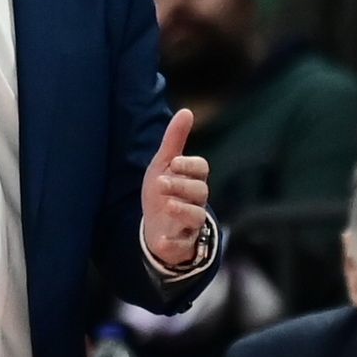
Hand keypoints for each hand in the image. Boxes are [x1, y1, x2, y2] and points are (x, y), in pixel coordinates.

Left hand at [142, 109, 209, 268]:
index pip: (201, 169)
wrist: (155, 225)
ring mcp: (190, 223)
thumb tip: (186, 110)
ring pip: (196, 217)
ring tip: (167, 205)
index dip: (189, 165)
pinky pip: (180, 245)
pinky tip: (162, 240)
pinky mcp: (181, 243)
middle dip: (181, 185)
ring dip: (182, 210)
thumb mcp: (164, 164)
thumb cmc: (163, 191)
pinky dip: (172, 243)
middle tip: (162, 183)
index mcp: (192, 180)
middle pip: (200, 190)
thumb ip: (175, 140)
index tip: (174, 162)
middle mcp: (196, 201)